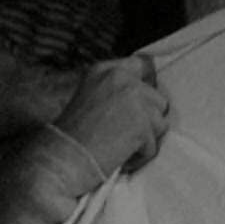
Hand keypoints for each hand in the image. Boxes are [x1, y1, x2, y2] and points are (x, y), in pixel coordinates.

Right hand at [51, 54, 169, 176]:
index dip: (147, 87)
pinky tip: (120, 158)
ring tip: (120, 148)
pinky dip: (140, 157)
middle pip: (157, 99)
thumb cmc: (72, 136)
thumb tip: (145, 97)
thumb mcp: (90, 98)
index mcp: (105, 70)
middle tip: (124, 135)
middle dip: (147, 120)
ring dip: (145, 140)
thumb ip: (116, 91)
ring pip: (160, 123)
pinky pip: (153, 145)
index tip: (142, 106)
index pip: (142, 65)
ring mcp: (134, 99)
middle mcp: (121, 78)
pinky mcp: (142, 124)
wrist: (64, 158)